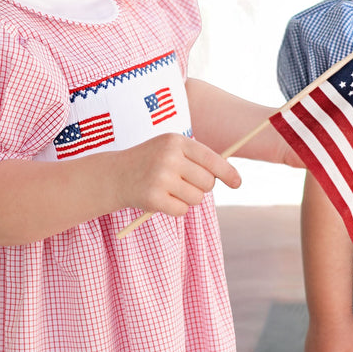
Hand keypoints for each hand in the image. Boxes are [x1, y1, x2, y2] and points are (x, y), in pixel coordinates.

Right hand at [112, 132, 241, 215]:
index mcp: (176, 141)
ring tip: (171, 190)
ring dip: (188, 199)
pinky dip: (175, 209)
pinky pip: (182, 210)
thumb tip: (231, 175)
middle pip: (208, 182)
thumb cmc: (151, 162)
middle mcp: (169, 157)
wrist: (114, 175)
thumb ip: (199, 159)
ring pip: (197, 198)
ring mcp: (160, 177)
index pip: (212, 159)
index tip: (238, 183)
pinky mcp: (152, 198)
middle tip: (186, 184)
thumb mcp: (171, 150)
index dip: (228, 173)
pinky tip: (161, 199)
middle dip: (203, 187)